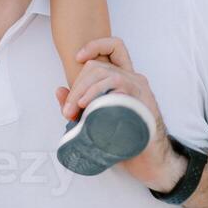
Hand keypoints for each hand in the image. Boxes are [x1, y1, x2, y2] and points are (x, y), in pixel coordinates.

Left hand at [55, 37, 186, 191]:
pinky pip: (120, 88)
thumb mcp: (95, 120)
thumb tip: (59, 91)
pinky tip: (90, 108)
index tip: (77, 57)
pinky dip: (99, 95)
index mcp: (125, 79)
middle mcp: (134, 79)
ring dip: (85, 91)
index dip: (95, 45)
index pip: (114, 46)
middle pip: (99, 65)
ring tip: (76, 110)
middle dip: (77, 85)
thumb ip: (78, 105)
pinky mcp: (143, 102)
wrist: (148, 162)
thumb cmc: (124, 140)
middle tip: (68, 110)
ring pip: (107, 74)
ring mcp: (140, 89)